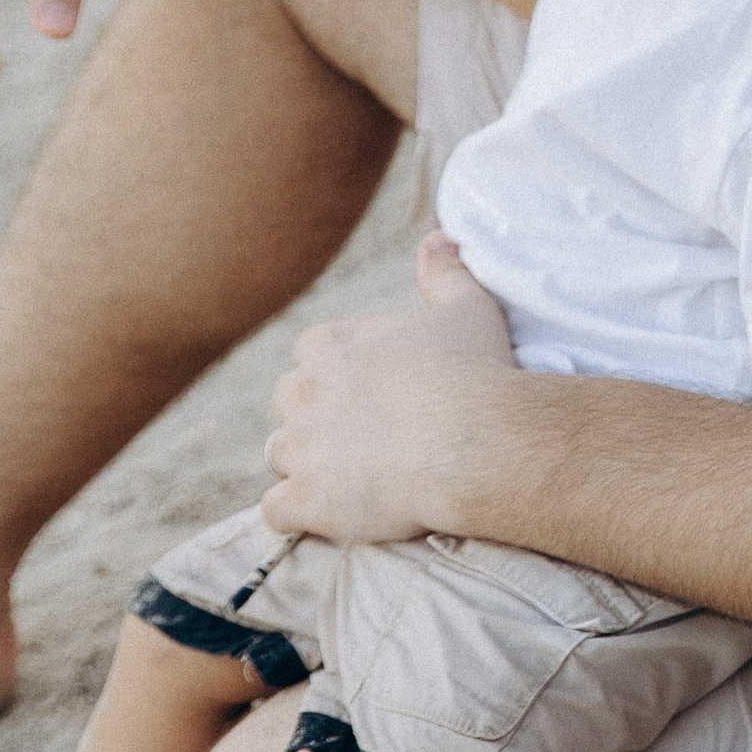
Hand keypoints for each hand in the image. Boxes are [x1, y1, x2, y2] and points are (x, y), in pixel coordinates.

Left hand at [260, 235, 518, 541]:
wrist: (476, 439)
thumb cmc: (474, 370)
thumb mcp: (467, 308)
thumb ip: (445, 272)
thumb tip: (437, 238)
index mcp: (330, 343)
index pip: (309, 355)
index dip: (338, 376)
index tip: (373, 393)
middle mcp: (302, 391)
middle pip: (289, 405)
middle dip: (315, 420)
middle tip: (365, 436)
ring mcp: (299, 448)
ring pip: (280, 457)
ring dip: (308, 467)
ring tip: (355, 478)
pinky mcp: (305, 499)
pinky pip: (276, 511)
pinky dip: (299, 514)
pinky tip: (333, 514)